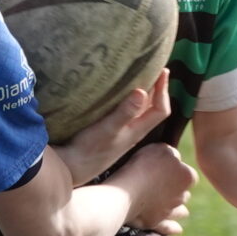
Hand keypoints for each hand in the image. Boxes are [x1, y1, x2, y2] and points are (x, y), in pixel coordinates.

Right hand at [56, 69, 170, 184]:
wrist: (72, 168)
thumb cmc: (89, 149)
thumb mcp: (107, 128)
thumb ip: (125, 112)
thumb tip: (142, 92)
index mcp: (137, 130)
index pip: (161, 110)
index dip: (164, 90)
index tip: (163, 70)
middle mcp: (133, 131)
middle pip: (153, 108)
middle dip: (156, 88)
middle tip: (154, 68)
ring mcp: (122, 133)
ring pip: (139, 110)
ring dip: (142, 93)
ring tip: (139, 75)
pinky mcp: (111, 132)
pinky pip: (126, 112)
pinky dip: (127, 99)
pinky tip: (118, 93)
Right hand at [113, 143, 195, 235]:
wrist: (127, 191)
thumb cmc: (143, 167)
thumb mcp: (161, 149)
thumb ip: (172, 153)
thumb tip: (175, 158)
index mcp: (187, 177)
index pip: (189, 175)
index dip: (180, 172)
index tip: (168, 170)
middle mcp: (181, 197)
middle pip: (185, 195)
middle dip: (178, 191)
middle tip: (166, 187)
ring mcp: (169, 211)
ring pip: (179, 212)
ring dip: (178, 209)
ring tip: (173, 207)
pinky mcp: (156, 223)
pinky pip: (168, 228)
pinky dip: (172, 228)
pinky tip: (178, 229)